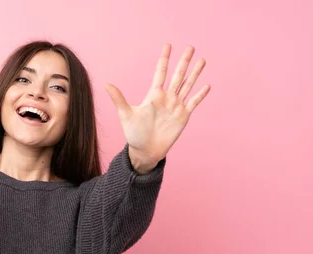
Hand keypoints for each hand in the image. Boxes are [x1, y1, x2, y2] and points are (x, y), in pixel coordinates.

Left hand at [105, 44, 210, 169]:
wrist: (145, 150)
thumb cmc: (134, 133)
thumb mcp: (125, 114)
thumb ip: (118, 99)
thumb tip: (106, 84)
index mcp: (154, 95)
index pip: (160, 72)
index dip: (164, 59)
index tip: (167, 45)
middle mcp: (167, 98)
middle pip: (177, 75)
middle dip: (184, 61)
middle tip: (190, 47)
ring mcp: (176, 106)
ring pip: (187, 85)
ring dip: (195, 73)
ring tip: (202, 60)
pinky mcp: (183, 116)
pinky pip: (193, 102)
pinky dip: (200, 95)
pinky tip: (207, 85)